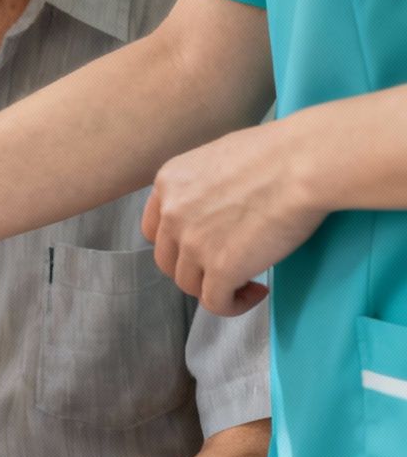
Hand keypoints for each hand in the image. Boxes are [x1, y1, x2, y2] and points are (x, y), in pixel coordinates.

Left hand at [142, 121, 323, 315]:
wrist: (303, 163)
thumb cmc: (279, 152)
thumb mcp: (221, 158)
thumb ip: (204, 185)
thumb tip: (217, 205)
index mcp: (169, 183)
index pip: (154, 228)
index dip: (177, 244)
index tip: (205, 246)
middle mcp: (172, 213)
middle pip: (168, 260)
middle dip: (195, 268)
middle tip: (228, 265)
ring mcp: (193, 243)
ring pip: (188, 284)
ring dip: (215, 287)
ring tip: (248, 281)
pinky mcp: (221, 268)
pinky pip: (215, 303)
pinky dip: (233, 304)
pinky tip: (256, 292)